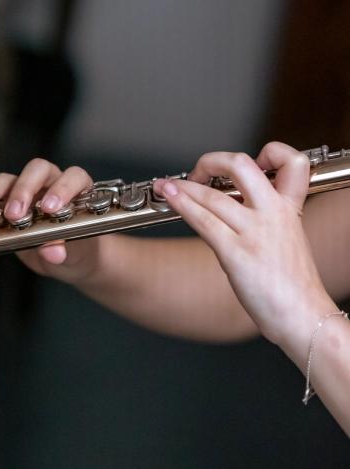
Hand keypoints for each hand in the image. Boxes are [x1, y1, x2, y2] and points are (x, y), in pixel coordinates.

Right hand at [0, 158, 100, 283]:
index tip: (49, 208)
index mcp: (76, 190)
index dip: (62, 188)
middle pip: (36, 171)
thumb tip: (53, 252)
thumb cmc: (80, 250)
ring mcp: (26, 194)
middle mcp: (50, 185)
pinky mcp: (5, 208)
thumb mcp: (76, 252)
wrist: (71, 262)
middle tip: (14, 213)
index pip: (72, 177)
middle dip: (23, 190)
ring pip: (7, 181)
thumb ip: (65, 248)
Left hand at [153, 141, 334, 361]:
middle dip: (211, 161)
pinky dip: (182, 206)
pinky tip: (170, 200)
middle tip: (197, 172)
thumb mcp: (288, 241)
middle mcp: (273, 213)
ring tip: (165, 185)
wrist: (303, 316)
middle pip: (241, 164)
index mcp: (290, 208)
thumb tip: (236, 210)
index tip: (250, 162)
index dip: (270, 152)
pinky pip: (204, 221)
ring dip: (182, 187)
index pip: (291, 161)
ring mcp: (255, 231)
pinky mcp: (237, 253)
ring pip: (212, 195)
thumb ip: (269, 220)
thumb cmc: (292, 286)